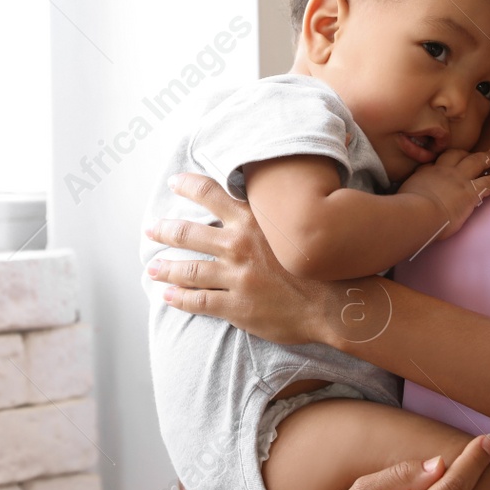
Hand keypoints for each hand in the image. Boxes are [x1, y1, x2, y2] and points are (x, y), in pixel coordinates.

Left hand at [144, 173, 322, 344]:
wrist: (337, 302)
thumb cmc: (324, 262)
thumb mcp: (300, 224)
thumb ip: (277, 210)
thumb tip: (270, 191)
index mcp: (252, 220)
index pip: (210, 193)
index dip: (188, 186)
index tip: (173, 183)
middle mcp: (238, 245)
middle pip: (189, 233)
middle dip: (165, 230)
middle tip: (151, 229)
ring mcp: (235, 277)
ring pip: (189, 270)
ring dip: (166, 268)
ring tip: (152, 268)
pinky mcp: (236, 306)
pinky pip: (199, 301)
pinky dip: (179, 298)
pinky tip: (168, 296)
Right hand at [396, 147, 489, 240]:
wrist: (419, 212)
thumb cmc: (406, 210)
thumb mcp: (400, 198)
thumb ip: (403, 196)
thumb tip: (400, 204)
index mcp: (424, 174)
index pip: (431, 164)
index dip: (437, 163)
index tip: (439, 166)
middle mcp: (442, 171)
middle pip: (456, 155)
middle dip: (467, 153)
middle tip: (475, 152)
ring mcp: (458, 179)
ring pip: (476, 162)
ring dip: (488, 157)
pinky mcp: (471, 191)